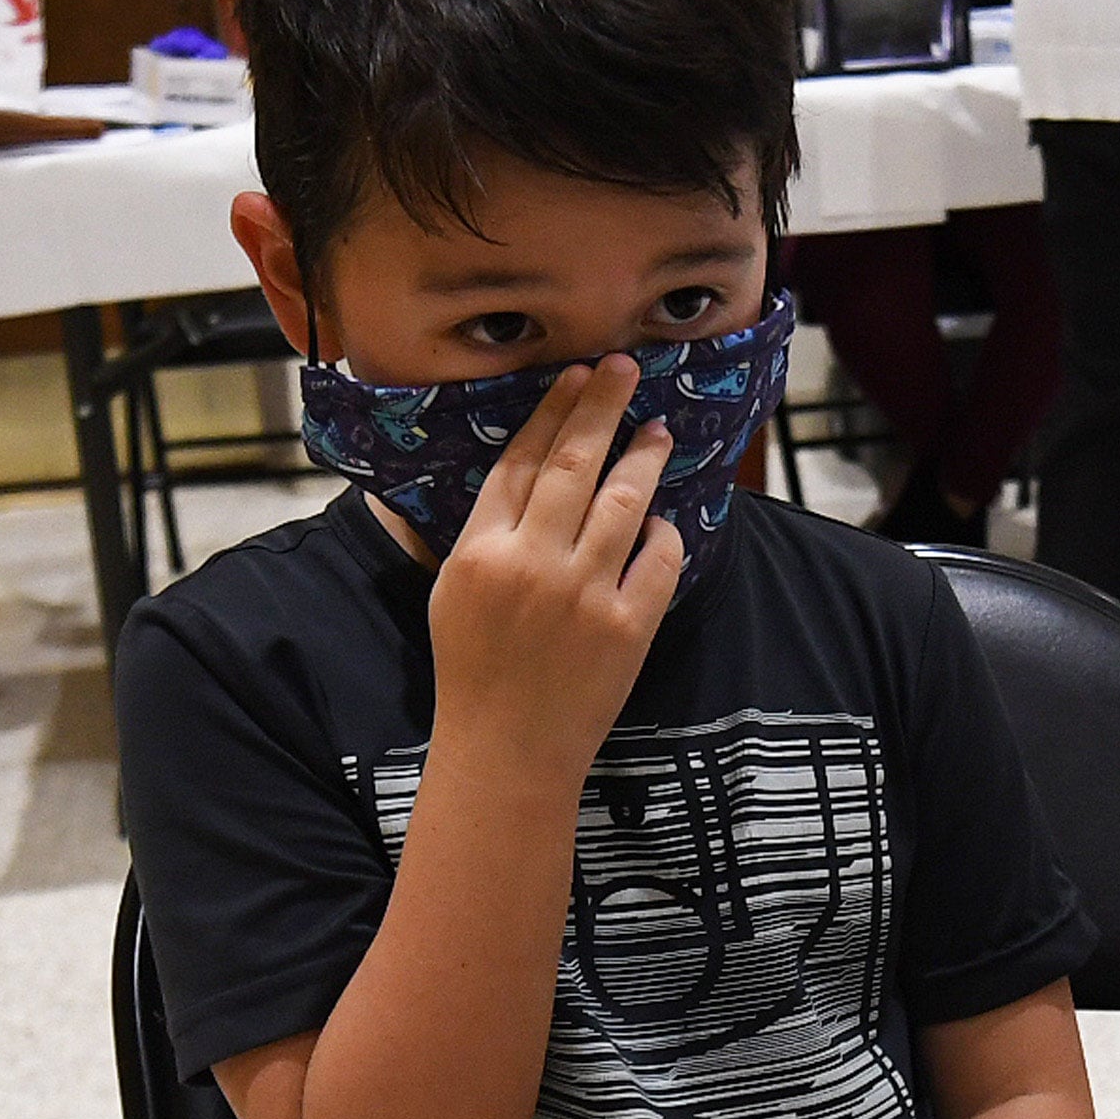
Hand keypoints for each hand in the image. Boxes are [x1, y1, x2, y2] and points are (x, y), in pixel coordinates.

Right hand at [422, 357, 680, 792]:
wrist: (506, 750)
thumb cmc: (475, 671)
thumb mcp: (454, 592)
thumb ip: (485, 532)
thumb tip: (522, 471)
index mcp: (480, 551)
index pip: (519, 462)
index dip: (552, 412)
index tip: (575, 376)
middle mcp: (531, 563)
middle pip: (572, 464)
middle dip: (601, 407)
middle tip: (624, 368)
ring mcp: (582, 594)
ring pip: (624, 501)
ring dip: (644, 457)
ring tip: (656, 430)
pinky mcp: (627, 626)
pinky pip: (657, 558)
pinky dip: (665, 532)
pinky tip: (665, 518)